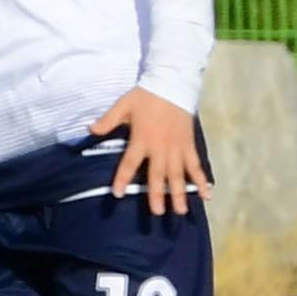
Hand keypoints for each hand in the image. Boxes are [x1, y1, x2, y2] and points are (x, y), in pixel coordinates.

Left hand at [89, 87, 207, 216]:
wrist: (173, 83)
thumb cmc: (146, 96)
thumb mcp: (123, 105)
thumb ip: (107, 120)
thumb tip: (89, 129)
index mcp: (142, 139)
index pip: (130, 163)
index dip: (122, 178)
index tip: (117, 194)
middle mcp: (160, 147)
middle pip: (158, 175)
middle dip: (157, 195)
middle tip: (157, 212)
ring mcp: (177, 148)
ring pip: (178, 175)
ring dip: (179, 193)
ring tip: (179, 211)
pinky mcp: (189, 145)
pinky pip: (196, 165)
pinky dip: (202, 180)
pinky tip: (207, 194)